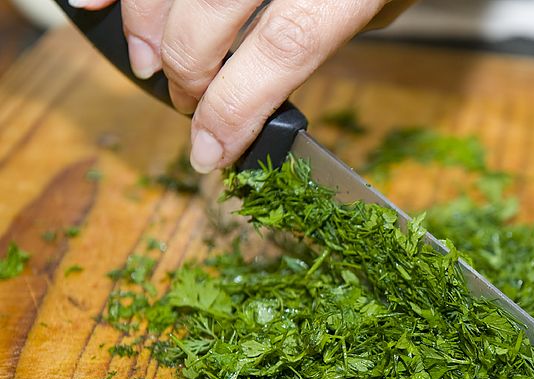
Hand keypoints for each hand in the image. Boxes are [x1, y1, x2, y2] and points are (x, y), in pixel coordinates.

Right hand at [70, 0, 413, 171]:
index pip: (283, 48)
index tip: (210, 151)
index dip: (235, 108)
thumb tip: (259, 84)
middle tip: (185, 104)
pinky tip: (98, 0)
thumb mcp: (379, 3)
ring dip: (145, 24)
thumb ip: (322, 35)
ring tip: (148, 62)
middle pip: (210, 14)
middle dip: (186, 74)